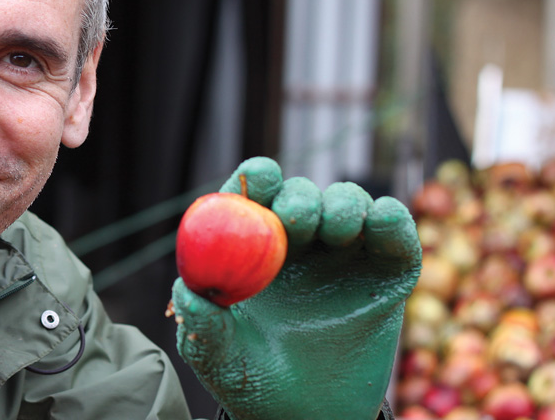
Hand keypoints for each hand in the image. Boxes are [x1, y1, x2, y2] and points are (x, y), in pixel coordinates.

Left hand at [171, 157, 421, 419]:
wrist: (311, 419)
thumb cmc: (254, 382)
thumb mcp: (220, 360)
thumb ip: (202, 327)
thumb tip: (182, 289)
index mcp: (251, 248)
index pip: (252, 197)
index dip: (255, 179)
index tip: (258, 180)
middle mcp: (298, 242)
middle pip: (300, 195)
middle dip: (299, 197)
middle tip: (297, 220)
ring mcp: (345, 252)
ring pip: (347, 202)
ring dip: (342, 204)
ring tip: (337, 232)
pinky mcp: (388, 269)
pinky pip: (393, 232)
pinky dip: (390, 218)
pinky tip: (379, 221)